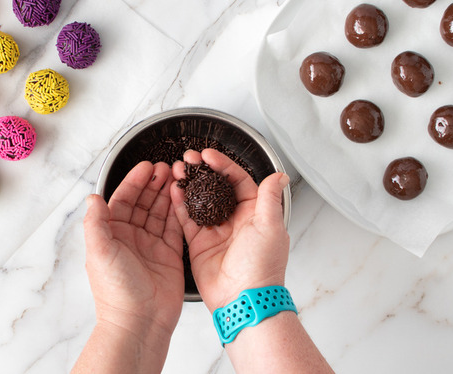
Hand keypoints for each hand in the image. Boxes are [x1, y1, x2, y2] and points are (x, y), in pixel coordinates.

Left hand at [83, 161, 183, 337]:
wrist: (139, 322)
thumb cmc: (116, 292)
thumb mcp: (99, 251)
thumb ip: (95, 222)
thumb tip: (92, 197)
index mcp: (112, 235)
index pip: (123, 200)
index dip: (135, 182)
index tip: (147, 167)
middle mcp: (131, 238)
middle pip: (144, 203)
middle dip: (154, 184)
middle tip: (166, 167)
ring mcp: (151, 246)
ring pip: (161, 212)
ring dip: (167, 194)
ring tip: (177, 176)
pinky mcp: (170, 256)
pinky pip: (176, 228)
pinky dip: (180, 211)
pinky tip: (185, 197)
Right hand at [171, 149, 289, 311]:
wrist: (243, 298)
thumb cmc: (262, 266)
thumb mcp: (271, 226)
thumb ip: (270, 198)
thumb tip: (280, 175)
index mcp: (254, 213)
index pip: (238, 181)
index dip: (223, 166)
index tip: (209, 155)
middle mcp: (234, 220)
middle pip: (215, 187)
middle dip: (202, 171)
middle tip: (188, 158)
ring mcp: (215, 231)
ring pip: (198, 200)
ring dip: (188, 183)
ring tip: (177, 169)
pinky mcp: (199, 244)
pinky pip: (186, 219)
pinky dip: (178, 204)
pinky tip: (172, 189)